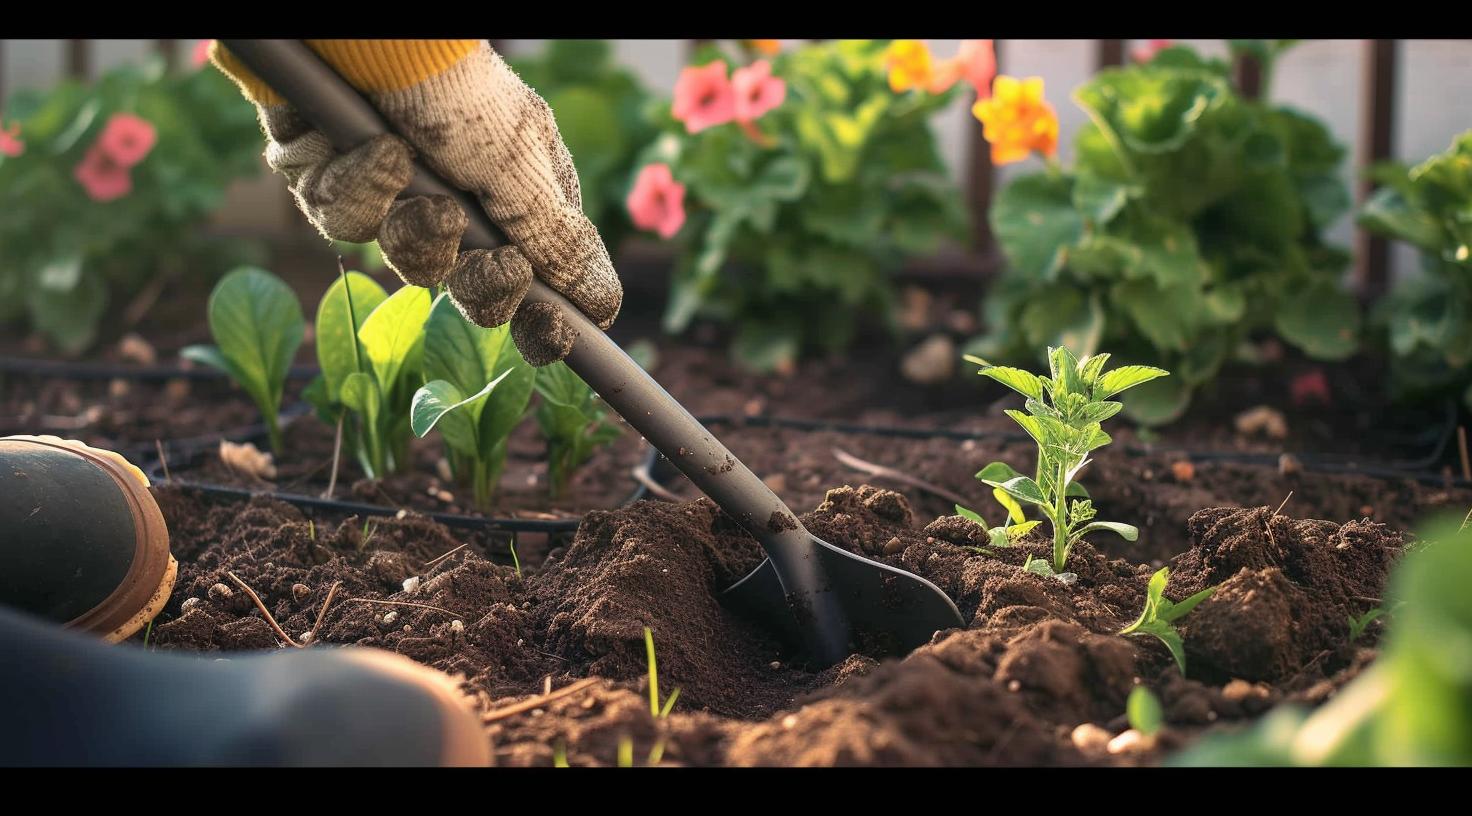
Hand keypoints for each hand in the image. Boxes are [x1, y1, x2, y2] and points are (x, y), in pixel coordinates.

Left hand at [214, 40, 620, 364]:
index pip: (538, 283)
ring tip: (413, 175)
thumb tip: (607, 307)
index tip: (554, 333)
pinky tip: (373, 148)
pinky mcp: (332, 179)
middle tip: (496, 260)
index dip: (544, 319)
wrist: (370, 36)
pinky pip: (342, 219)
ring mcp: (392, 194)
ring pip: (402, 259)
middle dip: (481, 281)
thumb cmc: (458, 89)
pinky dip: (359, 186)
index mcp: (516, 197)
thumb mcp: (522, 169)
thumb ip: (559, 244)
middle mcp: (457, 201)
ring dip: (412, 227)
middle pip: (470, 289)